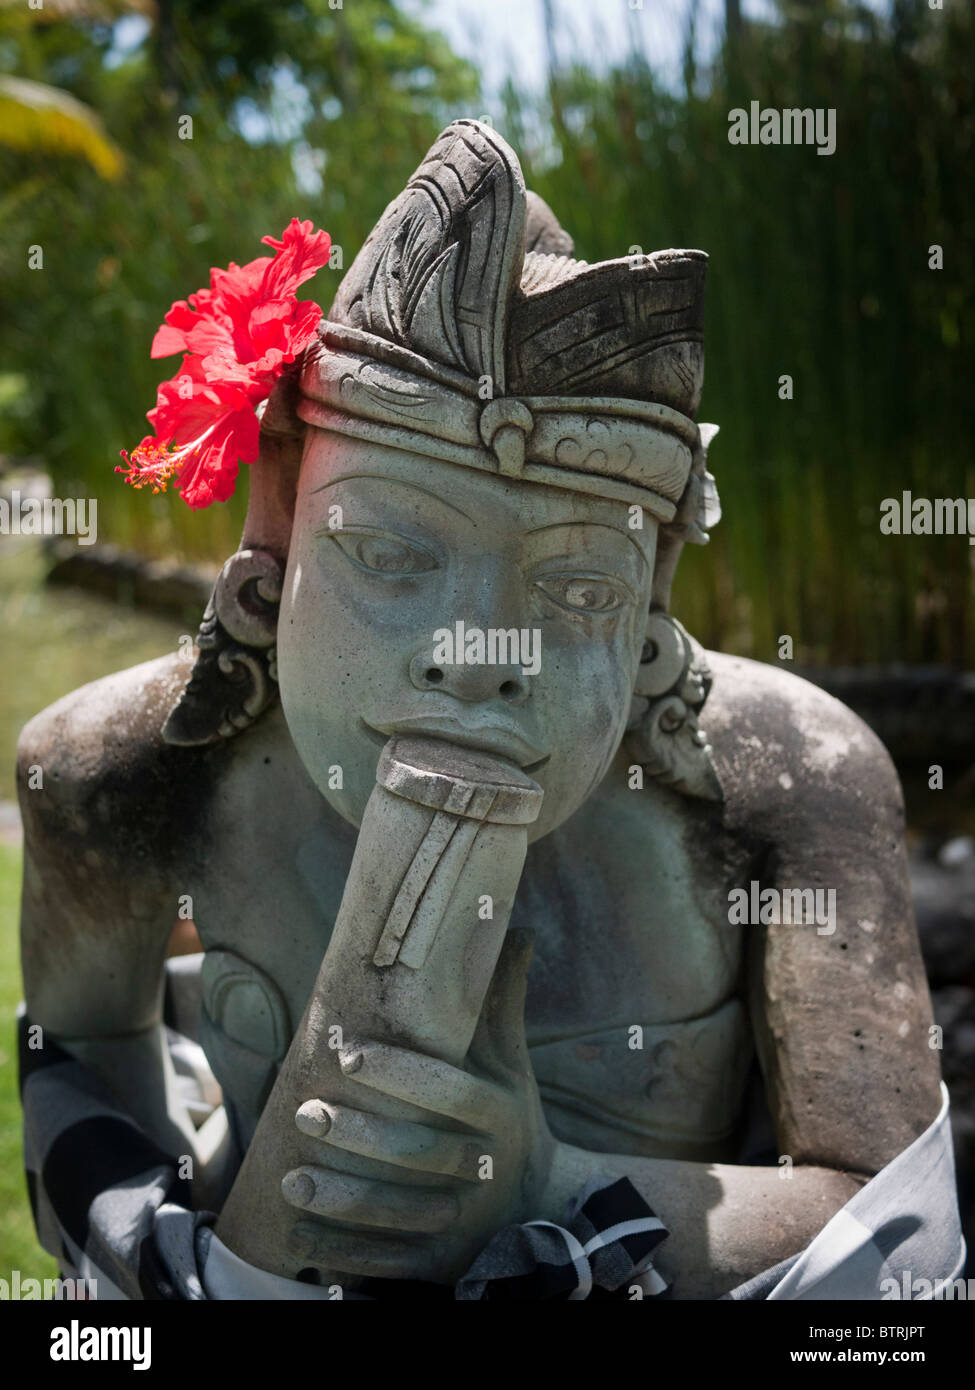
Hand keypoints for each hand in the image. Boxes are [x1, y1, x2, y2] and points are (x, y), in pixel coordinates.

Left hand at [280, 929, 556, 1284]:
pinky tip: (296, 1231)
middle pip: (416, 1154)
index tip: (346, 1052)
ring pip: (396, 1212)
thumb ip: (502, 1003)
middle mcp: (484, 1171)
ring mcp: (464, 1224)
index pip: (449, 1092)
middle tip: (304, 1111)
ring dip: (339, 1198)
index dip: (398, 1071)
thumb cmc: (510, 1119)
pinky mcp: (443, 1265)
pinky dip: (339, 1250)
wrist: (538, 1208)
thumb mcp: (512, 1066)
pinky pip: (387, 1261)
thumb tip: (518, 927)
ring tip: (289, 1177)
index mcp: (500, 1116)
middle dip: (357, 1134)